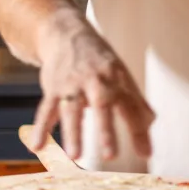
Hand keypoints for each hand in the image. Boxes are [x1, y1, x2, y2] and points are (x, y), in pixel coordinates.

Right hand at [31, 11, 154, 161]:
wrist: (66, 33)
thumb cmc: (99, 60)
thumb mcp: (120, 73)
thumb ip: (134, 100)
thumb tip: (151, 123)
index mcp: (117, 78)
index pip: (130, 106)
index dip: (139, 131)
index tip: (146, 155)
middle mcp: (95, 80)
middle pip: (102, 106)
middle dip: (106, 131)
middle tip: (112, 156)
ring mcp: (72, 84)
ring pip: (72, 110)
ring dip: (73, 133)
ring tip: (75, 157)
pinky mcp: (53, 88)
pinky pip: (46, 109)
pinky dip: (41, 128)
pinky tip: (37, 147)